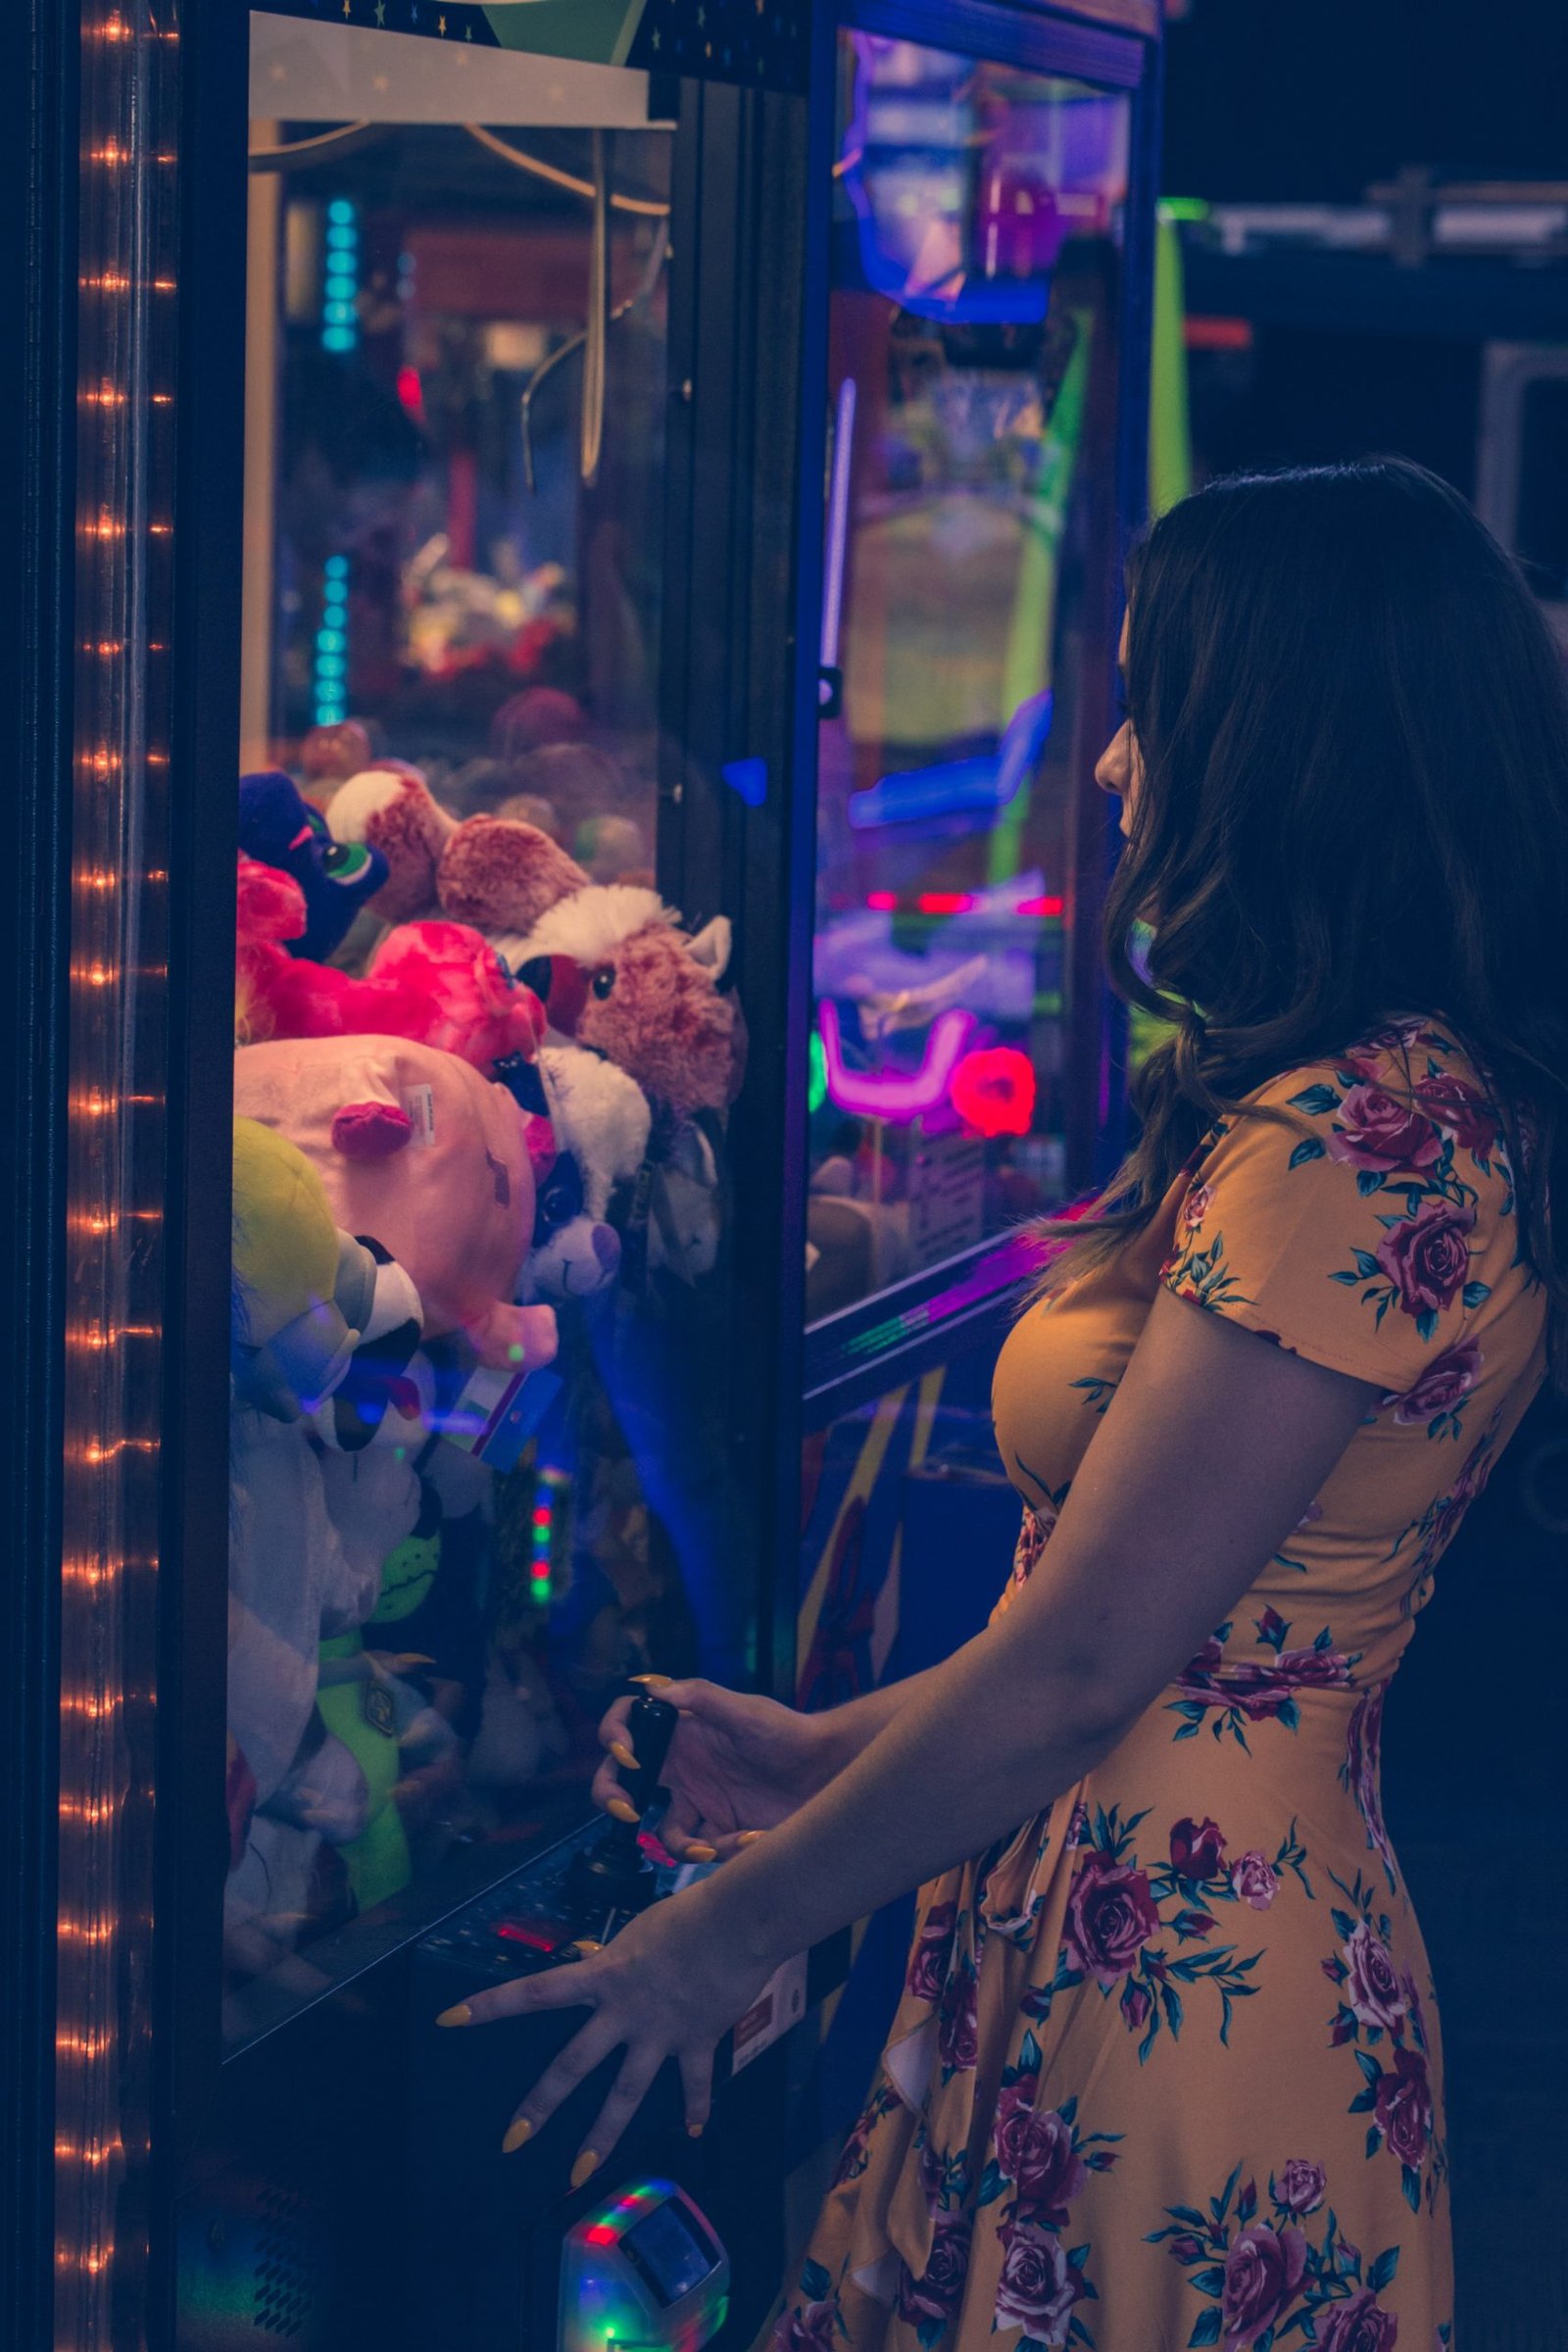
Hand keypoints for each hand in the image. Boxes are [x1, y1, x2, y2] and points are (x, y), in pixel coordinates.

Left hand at [440, 1883, 774, 2175]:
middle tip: (512, 2140)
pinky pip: (693, 2082)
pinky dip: (696, 2106)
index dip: (490, 2005)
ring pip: (624, 2093)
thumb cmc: (688, 1912)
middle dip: (542, 2103)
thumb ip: (616, 1956)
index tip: (449, 2019)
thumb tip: (597, 1958)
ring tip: (579, 2174)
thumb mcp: (638, 1930)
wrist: (737, 1923)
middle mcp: (623, 2012)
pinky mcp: (696, 2042)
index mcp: (603, 1975)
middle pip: (573, 2063)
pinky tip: (695, 2131)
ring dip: (601, 2137)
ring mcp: (658, 2033)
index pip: (535, 1992)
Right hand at [592, 1677, 834, 1859]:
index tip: (627, 1755)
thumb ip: (702, 1697)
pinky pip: (703, 1849)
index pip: (631, 1725)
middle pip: (626, 1782)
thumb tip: (654, 1688)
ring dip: (683, 1843)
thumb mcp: (746, 1711)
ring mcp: (701, 1802)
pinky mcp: (721, 1830)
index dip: (615, 1736)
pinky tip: (751, 1840)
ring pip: (663, 1831)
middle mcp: (684, 1767)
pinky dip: (722, 1851)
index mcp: (683, 1733)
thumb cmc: (789, 1732)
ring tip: (715, 1844)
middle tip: (627, 1811)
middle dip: (612, 1796)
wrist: (827, 1772)